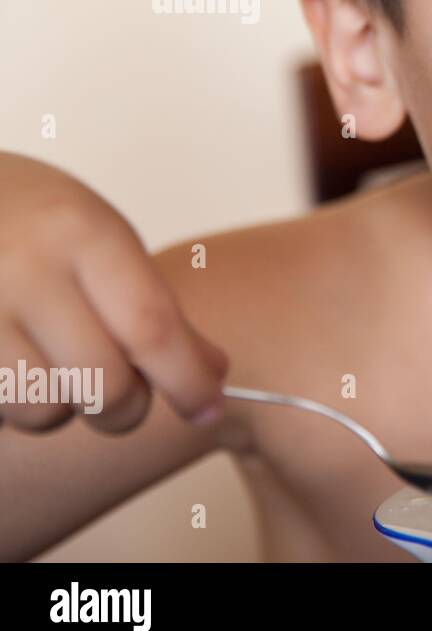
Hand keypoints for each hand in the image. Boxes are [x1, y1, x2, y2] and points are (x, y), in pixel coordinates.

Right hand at [0, 152, 227, 433]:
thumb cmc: (29, 220)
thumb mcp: (97, 236)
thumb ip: (152, 304)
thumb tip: (213, 373)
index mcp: (81, 233)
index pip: (151, 327)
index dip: (188, 381)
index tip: (209, 409)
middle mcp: (25, 270)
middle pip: (104, 383)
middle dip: (127, 408)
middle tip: (126, 398)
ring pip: (44, 409)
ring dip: (62, 407)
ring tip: (53, 366)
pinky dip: (17, 403)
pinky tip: (14, 363)